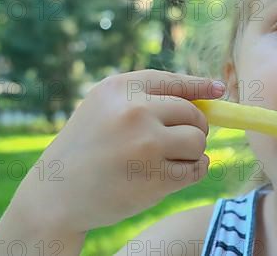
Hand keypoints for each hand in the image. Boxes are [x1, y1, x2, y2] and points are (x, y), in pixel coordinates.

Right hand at [7, 70, 223, 234]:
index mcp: (119, 89)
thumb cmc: (87, 148)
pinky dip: (193, 171)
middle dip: (193, 127)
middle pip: (194, 114)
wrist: (57, 195)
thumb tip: (213, 92)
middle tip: (175, 140)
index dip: (200, 86)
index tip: (219, 90)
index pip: (173, 82)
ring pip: (198, 141)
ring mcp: (146, 145)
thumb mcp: (104, 108)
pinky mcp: (156, 178)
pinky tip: (174, 174)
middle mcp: (134, 112)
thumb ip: (147, 97)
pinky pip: (197, 169)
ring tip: (168, 159)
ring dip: (192, 152)